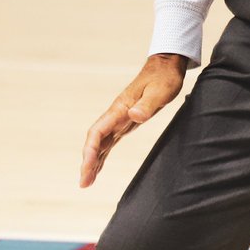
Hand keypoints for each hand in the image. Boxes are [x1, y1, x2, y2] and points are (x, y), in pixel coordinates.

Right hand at [79, 53, 188, 187]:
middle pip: (95, 140)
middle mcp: (116, 114)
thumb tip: (134, 116)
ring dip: (92, 161)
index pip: (98, 131)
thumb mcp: (161, 90)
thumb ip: (148, 104)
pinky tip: (98, 167)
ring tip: (86, 182)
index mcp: (120, 108)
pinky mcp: (126, 120)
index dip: (91, 150)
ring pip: (101, 142)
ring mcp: (120, 117)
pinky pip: (109, 140)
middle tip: (83, 184)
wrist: (166, 65)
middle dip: (88, 161)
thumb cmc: (164, 77)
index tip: (87, 167)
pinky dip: (102, 154)